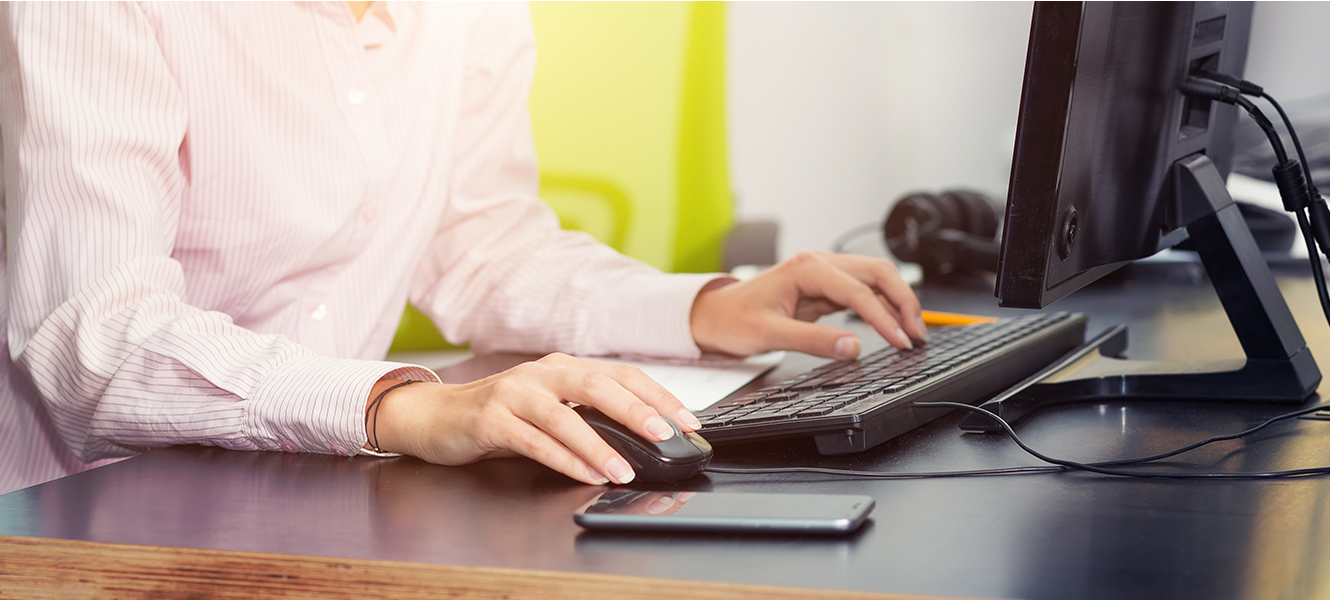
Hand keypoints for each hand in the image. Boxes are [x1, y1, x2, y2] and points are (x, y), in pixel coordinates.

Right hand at [367, 353, 700, 485]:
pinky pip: (534, 440)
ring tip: (625, 469)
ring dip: (600, 445)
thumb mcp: (547, 408)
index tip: (687, 420)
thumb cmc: (497, 415)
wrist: (432, 415)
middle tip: (665, 435)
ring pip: (565, 417)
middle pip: (597, 386)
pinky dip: (563, 458)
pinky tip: (584, 473)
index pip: (619, 374)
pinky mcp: (490, 419)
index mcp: (562, 367)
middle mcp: (541, 374)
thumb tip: (641, 437)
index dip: (657, 395)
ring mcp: (514, 393)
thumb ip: (586, 415)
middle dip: (637, 411)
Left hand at [690, 251, 926, 358]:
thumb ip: (814, 340)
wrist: (713, 314)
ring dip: (897, 302)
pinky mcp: (824, 288)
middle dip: (903, 301)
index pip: (859, 291)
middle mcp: (819, 264)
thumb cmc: (734, 319)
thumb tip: (854, 346)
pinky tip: (892, 325)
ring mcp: (824, 274)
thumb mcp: (771, 334)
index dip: (884, 318)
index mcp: (807, 268)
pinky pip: (863, 292)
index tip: (900, 342)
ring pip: (875, 279)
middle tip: (917, 334)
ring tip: (912, 332)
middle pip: (878, 273)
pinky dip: (882, 307)